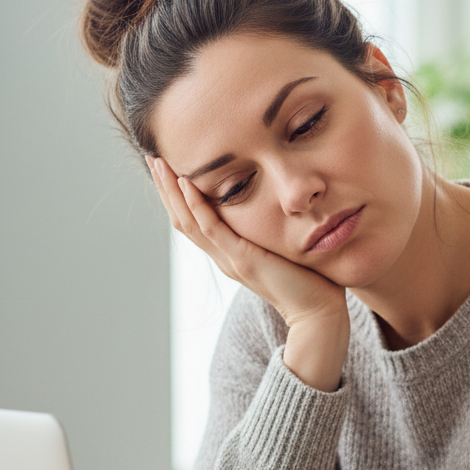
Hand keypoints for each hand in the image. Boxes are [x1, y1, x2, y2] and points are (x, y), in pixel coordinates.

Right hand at [149, 157, 349, 389]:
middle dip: (165, 188)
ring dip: (171, 191)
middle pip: (182, 219)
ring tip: (158, 162)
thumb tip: (278, 209)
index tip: (168, 167)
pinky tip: (186, 183)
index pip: (193, 221)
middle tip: (151, 157)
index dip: (178, 195)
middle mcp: (223, 257)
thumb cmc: (310, 282)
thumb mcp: (282, 250)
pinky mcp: (243, 260)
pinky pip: (212, 230)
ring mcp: (230, 260)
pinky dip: (198, 206)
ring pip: (188, 222)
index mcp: (229, 254)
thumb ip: (271, 233)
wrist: (318, 313)